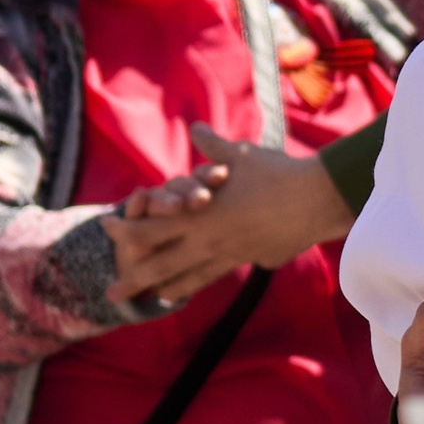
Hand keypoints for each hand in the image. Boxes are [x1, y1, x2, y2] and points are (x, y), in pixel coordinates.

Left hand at [101, 122, 354, 305]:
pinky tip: (193, 288)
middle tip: (111, 291)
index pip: (152, 226)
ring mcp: (229, 254)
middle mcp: (208, 240)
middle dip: (134, 278)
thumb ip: (213, 146)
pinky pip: (217, 274)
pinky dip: (199, 282)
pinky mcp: (251, 260)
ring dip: (166, 287)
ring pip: (189, 277)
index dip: (126, 229)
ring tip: (151, 298)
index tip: (107, 230)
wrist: (316, 200)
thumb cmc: (277, 174)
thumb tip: (195, 126)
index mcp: (201, 213)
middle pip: (162, 264)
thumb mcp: (241, 156)